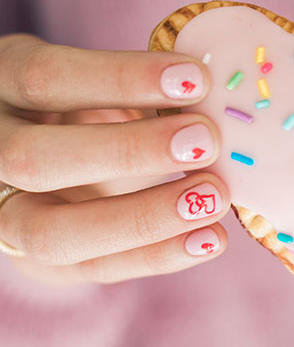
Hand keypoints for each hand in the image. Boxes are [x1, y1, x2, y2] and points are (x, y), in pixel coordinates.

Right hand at [0, 34, 229, 285]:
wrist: (47, 164)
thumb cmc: (84, 105)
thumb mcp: (95, 81)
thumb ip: (138, 89)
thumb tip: (218, 99)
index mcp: (1, 83)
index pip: (44, 77)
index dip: (118, 78)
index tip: (196, 78)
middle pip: (33, 159)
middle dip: (126, 151)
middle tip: (205, 141)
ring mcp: (4, 213)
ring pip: (50, 233)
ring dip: (143, 217)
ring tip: (213, 197)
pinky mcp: (38, 262)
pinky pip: (90, 269)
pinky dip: (156, 256)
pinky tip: (211, 238)